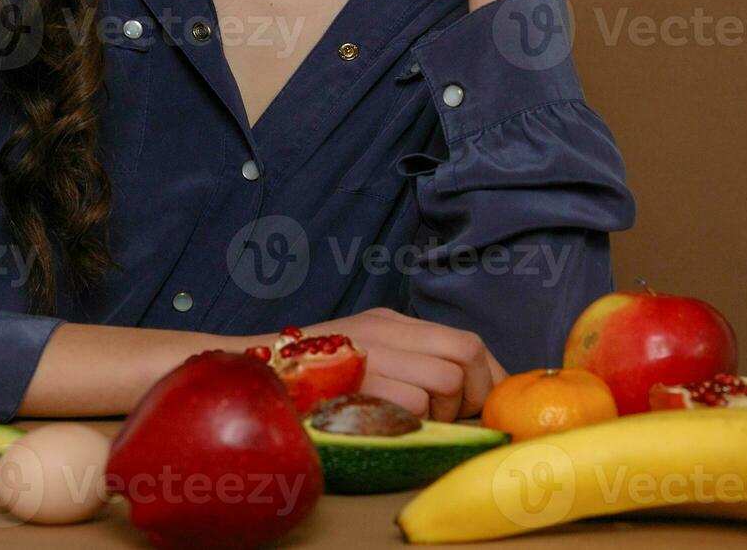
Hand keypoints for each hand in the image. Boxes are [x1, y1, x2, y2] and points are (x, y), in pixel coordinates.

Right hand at [297, 307, 508, 421]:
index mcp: (390, 322)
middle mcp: (387, 331)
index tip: (489, 401)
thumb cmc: (311, 377)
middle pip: (467, 351)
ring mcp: (374, 354)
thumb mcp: (363, 351)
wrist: (256, 376)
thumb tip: (460, 387)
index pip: (466, 339)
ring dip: (441, 411)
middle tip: (457, 416)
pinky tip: (386, 423)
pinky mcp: (360, 382)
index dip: (490, 373)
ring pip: (446, 379)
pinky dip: (412, 421)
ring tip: (412, 420)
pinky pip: (413, 404)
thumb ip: (406, 358)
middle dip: (476, 391)